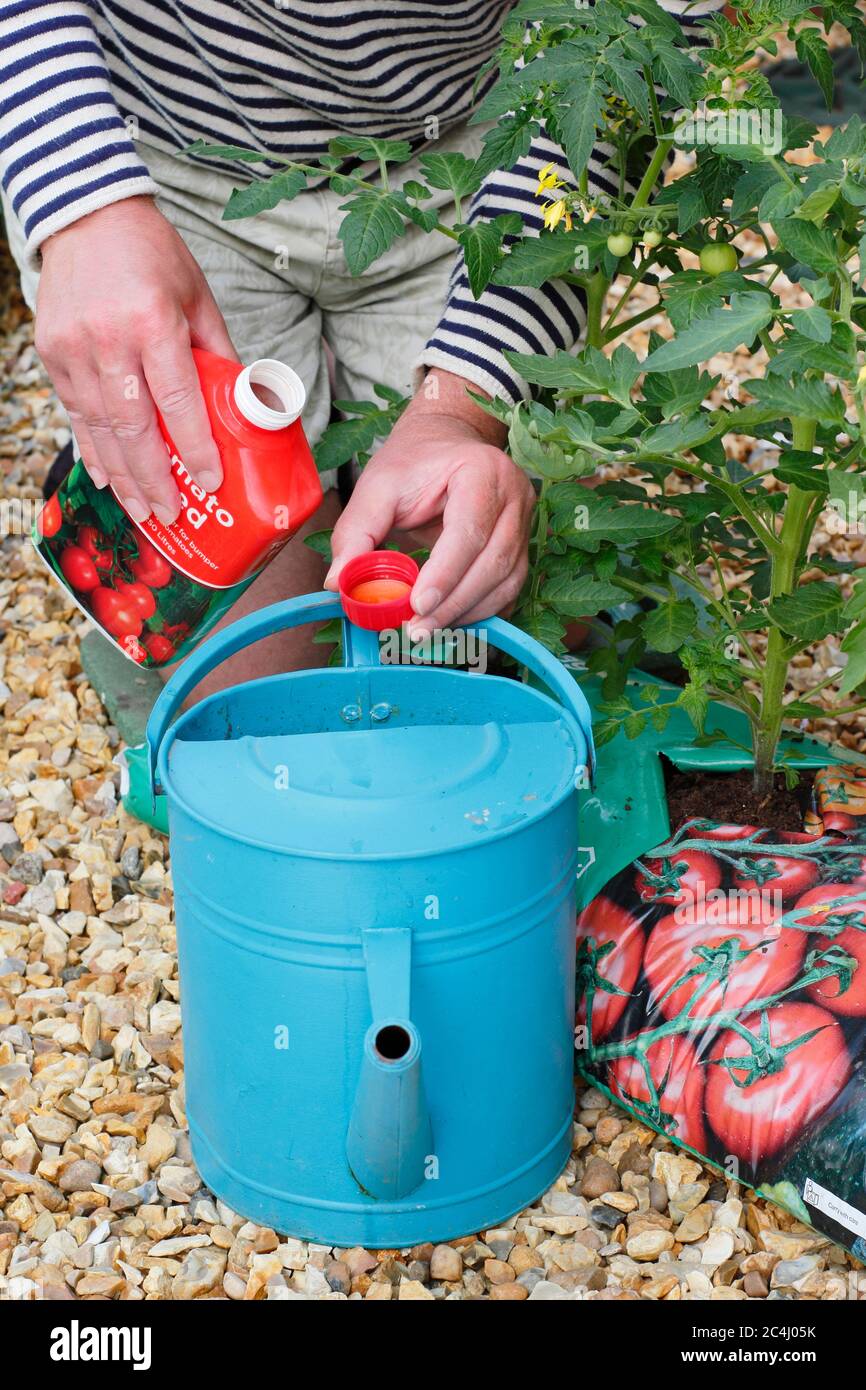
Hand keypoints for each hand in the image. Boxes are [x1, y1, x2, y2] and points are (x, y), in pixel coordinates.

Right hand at [36, 196, 236, 523]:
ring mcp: (74, 349)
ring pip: (99, 429)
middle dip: (153, 479)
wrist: (85, 213)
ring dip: (123, 477)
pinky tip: (110, 478)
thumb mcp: (197, 298)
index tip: (209, 482)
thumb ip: (217, 353)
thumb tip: (246, 403)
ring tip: (144, 511)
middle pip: (133, 427)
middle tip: (171, 516)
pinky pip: (75, 414)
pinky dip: (94, 450)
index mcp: (154, 323)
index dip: (194, 447)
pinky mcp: (52, 353)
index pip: (178, 400)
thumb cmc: (152, 256)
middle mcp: (109, 340)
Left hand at [324, 370, 534, 633]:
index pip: (470, 531)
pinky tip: (448, 620)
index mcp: (483, 471)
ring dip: (466, 612)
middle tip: (416, 629)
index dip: (445, 573)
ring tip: (426, 629)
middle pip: (494, 562)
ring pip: (506, 581)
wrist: (445, 445)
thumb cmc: (413, 463)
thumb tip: (337, 583)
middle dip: (453, 603)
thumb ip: (356, 532)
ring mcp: (524, 524)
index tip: (417, 605)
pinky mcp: (522, 549)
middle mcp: (515, 496)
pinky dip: (479, 611)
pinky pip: (508, 590)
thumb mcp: (377, 487)